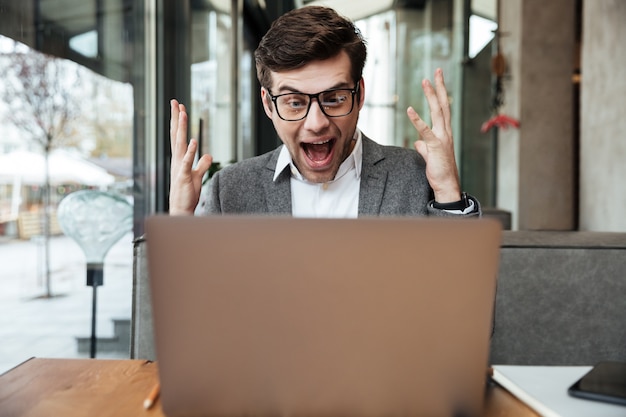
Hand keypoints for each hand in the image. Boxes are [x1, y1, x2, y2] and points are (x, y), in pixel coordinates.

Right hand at [169, 99, 212, 214]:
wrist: (181, 210)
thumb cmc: (187, 194)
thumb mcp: (198, 176)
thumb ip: (202, 165)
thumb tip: (207, 155)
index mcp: (179, 159)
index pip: (178, 137)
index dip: (178, 122)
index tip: (179, 108)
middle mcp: (177, 160)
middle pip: (176, 135)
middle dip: (176, 118)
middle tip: (175, 102)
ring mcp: (179, 167)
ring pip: (180, 144)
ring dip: (182, 128)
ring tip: (183, 113)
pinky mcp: (184, 176)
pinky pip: (187, 161)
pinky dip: (190, 151)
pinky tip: (194, 141)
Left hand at [406, 68, 460, 202]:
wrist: (446, 184)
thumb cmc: (440, 170)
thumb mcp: (430, 155)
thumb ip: (424, 146)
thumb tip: (418, 142)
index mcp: (444, 132)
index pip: (443, 108)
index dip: (440, 93)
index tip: (437, 79)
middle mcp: (446, 131)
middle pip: (443, 104)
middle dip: (440, 87)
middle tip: (437, 70)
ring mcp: (442, 138)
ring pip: (437, 112)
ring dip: (431, 95)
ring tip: (426, 81)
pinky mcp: (435, 146)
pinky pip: (425, 130)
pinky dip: (417, 120)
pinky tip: (410, 110)